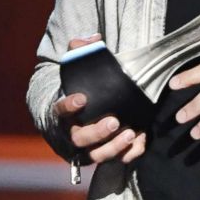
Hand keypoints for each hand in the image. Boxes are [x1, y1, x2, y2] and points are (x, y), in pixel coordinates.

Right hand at [53, 35, 146, 163]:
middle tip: (114, 122)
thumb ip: (81, 51)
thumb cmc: (78, 91)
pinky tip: (140, 142)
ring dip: (114, 147)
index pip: (59, 111)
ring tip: (131, 133)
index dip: (68, 106)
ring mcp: (87, 148)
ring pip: (97, 155)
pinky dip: (128, 154)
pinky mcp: (103, 154)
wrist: (76, 117)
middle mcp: (72, 133)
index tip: (81, 99)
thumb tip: (95, 38)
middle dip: (97, 132)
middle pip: (80, 139)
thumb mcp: (75, 70)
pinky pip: (116, 161)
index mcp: (62, 113)